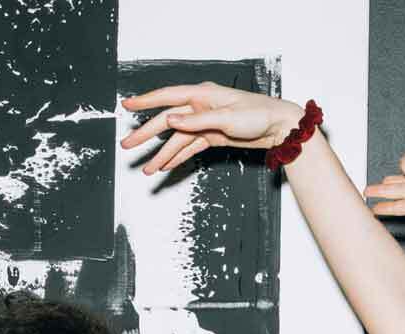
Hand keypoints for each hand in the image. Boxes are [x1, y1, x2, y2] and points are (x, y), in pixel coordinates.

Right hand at [120, 83, 304, 175]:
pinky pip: (189, 147)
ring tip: (147, 168)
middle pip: (167, 121)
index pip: (168, 96)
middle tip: (127, 145)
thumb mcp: (227, 118)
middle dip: (146, 134)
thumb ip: (197, 121)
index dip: (146, 101)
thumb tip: (171, 121)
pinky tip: (165, 165)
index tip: (127, 105)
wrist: (278, 126)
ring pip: (176, 139)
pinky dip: (177, 157)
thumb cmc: (258, 115)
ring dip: (162, 154)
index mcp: (202, 94)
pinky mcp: (211, 136)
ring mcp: (204, 122)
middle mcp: (200, 107)